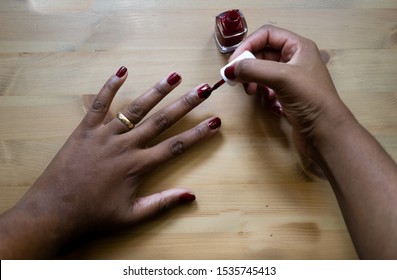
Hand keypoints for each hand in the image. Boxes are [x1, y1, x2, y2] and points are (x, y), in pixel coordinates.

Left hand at [1, 67, 220, 257]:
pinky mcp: (85, 129)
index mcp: (138, 166)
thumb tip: (192, 195)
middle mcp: (125, 145)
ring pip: (135, 108)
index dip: (198, 134)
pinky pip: (99, 104)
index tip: (215, 122)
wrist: (54, 211)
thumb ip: (162, 204)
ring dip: (156, 91)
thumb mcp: (131, 216)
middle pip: (161, 121)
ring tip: (173, 76)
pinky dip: (110, 86)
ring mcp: (104, 135)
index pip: (175, 146)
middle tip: (203, 89)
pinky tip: (122, 70)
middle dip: (185, 104)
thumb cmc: (94, 215)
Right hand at [228, 25, 350, 155]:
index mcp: (298, 47)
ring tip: (251, 92)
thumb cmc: (311, 100)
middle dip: (248, 65)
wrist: (326, 133)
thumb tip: (230, 70)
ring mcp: (291, 78)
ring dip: (253, 81)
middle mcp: (295, 59)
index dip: (248, 45)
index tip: (233, 63)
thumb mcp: (282, 78)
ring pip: (263, 72)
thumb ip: (254, 69)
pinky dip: (263, 93)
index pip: (266, 35)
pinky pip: (267, 87)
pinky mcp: (288, 95)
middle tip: (238, 80)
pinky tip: (269, 103)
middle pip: (262, 53)